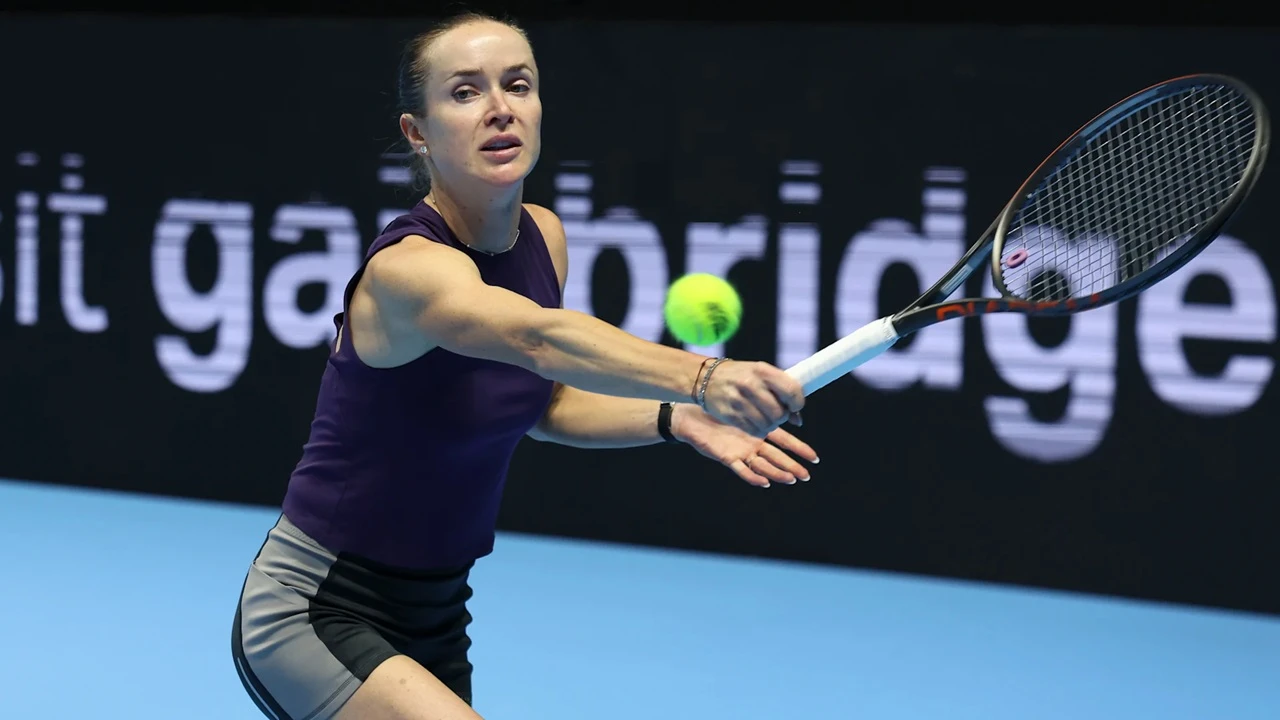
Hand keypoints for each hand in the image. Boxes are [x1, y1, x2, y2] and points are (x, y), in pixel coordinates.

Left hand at [671, 403, 818, 486]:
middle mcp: (752, 443)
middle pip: (777, 457)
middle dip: (792, 466)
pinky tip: (764, 482)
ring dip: (777, 473)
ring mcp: (740, 450)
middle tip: (807, 475)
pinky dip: (753, 476)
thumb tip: (786, 402)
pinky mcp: (727, 456)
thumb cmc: (719, 399)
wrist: (694, 406)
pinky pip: (741, 469)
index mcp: (760, 429)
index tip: (814, 458)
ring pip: (762, 465)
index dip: (799, 450)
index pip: (785, 442)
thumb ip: (767, 396)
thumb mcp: (747, 392)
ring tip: (791, 479)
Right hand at [698, 360, 805, 437]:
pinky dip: (757, 429)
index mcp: (762, 370)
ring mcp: (738, 400)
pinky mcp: (730, 414)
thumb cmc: (740, 376)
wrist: (705, 378)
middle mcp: (750, 384)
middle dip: (781, 417)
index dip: (797, 403)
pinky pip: (753, 430)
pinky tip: (753, 421)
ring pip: (767, 424)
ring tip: (764, 417)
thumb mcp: (760, 374)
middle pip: (779, 412)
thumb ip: (781, 391)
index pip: (791, 391)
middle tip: (776, 414)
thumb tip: (798, 420)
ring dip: (770, 425)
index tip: (794, 406)